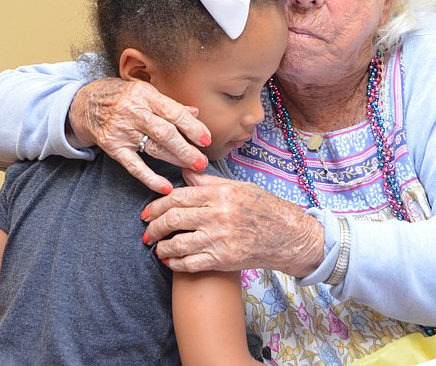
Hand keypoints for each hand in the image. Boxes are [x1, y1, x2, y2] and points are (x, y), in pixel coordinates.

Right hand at [67, 78, 210, 192]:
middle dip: (187, 148)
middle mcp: (133, 112)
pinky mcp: (113, 147)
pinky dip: (150, 178)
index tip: (206, 139)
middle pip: (165, 133)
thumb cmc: (121, 96)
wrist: (85, 102)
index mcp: (145, 95)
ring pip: (154, 149)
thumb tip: (195, 113)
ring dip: (176, 160)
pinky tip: (165, 186)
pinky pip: (134, 166)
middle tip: (202, 160)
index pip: (173, 112)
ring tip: (192, 167)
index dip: (192, 127)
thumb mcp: (145, 92)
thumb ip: (169, 104)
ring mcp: (122, 131)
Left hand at [142, 170, 324, 276]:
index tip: (147, 213)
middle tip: (147, 232)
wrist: (288, 235)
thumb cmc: (265, 208)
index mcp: (220, 194)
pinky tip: (171, 261)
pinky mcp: (223, 259)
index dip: (157, 205)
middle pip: (173, 219)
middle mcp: (218, 215)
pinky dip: (176, 263)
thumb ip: (208, 183)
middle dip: (154, 226)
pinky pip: (191, 263)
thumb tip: (185, 172)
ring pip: (178, 243)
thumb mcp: (239, 187)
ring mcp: (220, 239)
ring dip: (161, 247)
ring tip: (156, 247)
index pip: (178, 197)